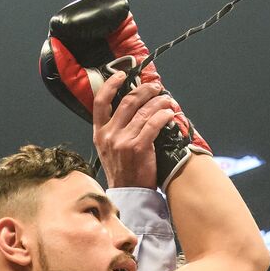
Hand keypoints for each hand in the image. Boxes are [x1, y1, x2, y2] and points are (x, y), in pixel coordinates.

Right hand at [92, 71, 176, 188]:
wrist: (129, 195)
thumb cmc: (124, 172)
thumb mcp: (110, 150)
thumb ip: (116, 129)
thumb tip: (133, 108)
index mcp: (99, 133)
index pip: (100, 102)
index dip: (111, 85)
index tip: (122, 75)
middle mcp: (109, 135)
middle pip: (128, 102)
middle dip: (145, 90)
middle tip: (156, 87)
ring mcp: (123, 141)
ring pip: (144, 112)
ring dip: (159, 102)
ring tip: (168, 100)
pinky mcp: (138, 148)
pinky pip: (154, 124)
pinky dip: (164, 116)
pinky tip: (169, 114)